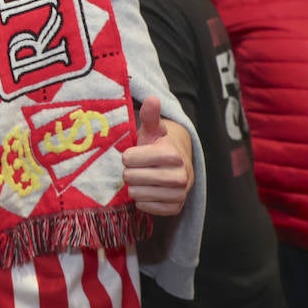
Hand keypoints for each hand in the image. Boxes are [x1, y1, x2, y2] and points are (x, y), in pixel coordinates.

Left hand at [122, 97, 194, 215]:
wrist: (178, 165)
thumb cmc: (159, 145)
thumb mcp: (153, 129)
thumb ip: (151, 116)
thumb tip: (152, 98)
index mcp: (172, 154)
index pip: (129, 159)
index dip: (127, 156)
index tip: (134, 154)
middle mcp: (180, 175)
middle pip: (131, 177)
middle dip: (129, 172)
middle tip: (137, 168)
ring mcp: (180, 193)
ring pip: (137, 194)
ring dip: (134, 187)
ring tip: (142, 178)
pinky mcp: (176, 207)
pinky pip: (146, 208)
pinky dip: (142, 201)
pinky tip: (147, 191)